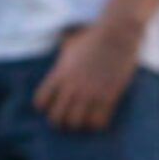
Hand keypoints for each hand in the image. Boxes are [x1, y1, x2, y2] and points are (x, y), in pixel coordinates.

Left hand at [35, 15, 142, 131]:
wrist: (117, 34)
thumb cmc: (92, 37)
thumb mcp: (68, 46)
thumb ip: (60, 59)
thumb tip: (56, 56)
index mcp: (59, 75)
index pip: (41, 101)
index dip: (44, 107)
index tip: (50, 106)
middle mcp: (72, 86)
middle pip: (56, 117)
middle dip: (59, 122)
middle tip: (66, 120)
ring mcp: (90, 92)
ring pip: (76, 123)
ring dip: (78, 125)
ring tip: (83, 122)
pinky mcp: (109, 95)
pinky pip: (98, 121)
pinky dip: (97, 124)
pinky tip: (99, 120)